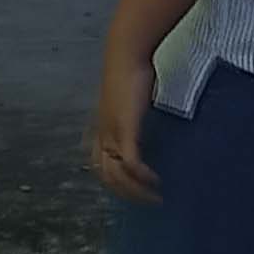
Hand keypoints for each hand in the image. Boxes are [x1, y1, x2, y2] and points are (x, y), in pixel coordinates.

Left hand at [85, 41, 162, 204]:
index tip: (134, 191)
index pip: (98, 166)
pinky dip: (142, 177)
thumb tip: (147, 128)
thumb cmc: (132, 72)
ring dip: (136, 191)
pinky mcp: (125, 128)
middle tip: (149, 201)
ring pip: (117, 175)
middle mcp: (102, 133)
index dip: (113, 183)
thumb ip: (133, 116)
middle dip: (127, 194)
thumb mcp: (129, 100)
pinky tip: (155, 180)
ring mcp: (112, 132)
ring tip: (155, 197)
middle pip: (106, 177)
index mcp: (101, 128)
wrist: (127, 52)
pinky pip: (131, 163)